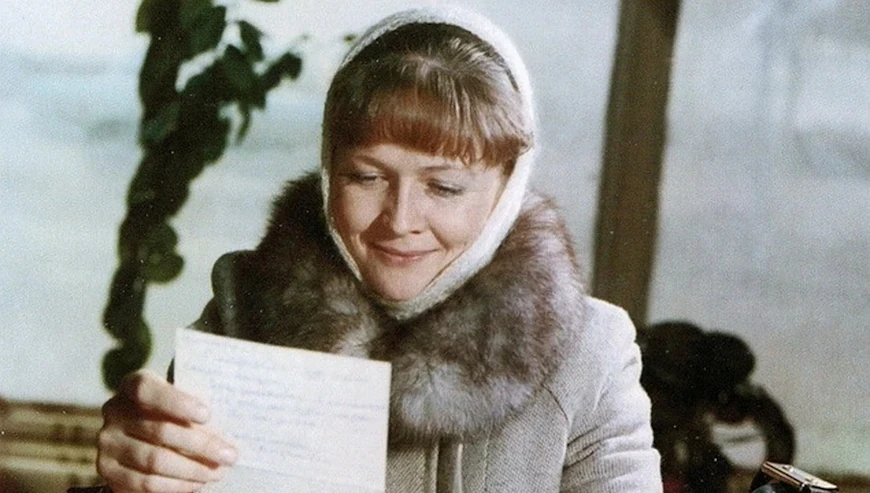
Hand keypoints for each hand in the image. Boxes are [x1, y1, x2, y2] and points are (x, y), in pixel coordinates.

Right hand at [96, 369, 237, 491]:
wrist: (139, 435)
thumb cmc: (171, 411)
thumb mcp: (180, 400)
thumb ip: (195, 407)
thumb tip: (224, 431)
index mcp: (133, 385)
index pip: (148, 390)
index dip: (177, 402)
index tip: (207, 414)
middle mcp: (114, 411)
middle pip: (160, 430)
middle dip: (201, 445)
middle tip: (229, 455)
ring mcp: (108, 442)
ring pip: (155, 460)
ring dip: (192, 469)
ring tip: (218, 472)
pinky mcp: (109, 470)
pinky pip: (146, 482)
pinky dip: (176, 485)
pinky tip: (196, 483)